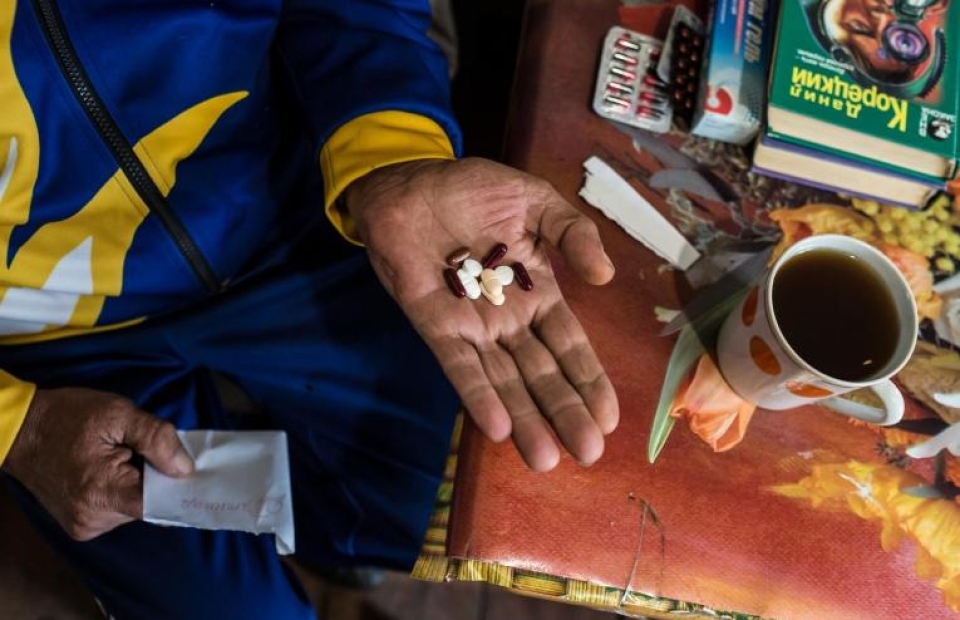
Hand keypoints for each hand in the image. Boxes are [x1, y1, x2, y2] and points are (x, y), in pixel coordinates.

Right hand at [3, 387, 193, 540]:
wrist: (19, 430)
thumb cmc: (68, 417)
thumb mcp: (118, 414)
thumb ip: (157, 439)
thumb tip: (186, 468)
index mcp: (102, 493)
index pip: (159, 505)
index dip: (180, 488)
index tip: (196, 473)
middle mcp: (93, 519)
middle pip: (149, 506)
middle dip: (157, 479)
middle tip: (150, 452)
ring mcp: (84, 525)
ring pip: (134, 508)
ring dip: (139, 484)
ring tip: (125, 457)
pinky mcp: (79, 524)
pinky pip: (117, 509)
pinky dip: (124, 490)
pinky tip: (113, 469)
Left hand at [344, 157, 618, 471]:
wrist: (409, 180)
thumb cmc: (473, 191)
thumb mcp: (537, 203)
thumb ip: (573, 234)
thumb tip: (605, 277)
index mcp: (536, 293)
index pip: (569, 345)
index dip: (588, 380)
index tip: (609, 418)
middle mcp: (507, 320)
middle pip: (541, 374)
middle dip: (565, 412)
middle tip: (589, 453)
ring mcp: (471, 325)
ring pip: (503, 380)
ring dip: (524, 418)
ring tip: (545, 458)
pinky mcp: (434, 324)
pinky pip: (459, 365)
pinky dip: (476, 395)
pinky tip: (496, 428)